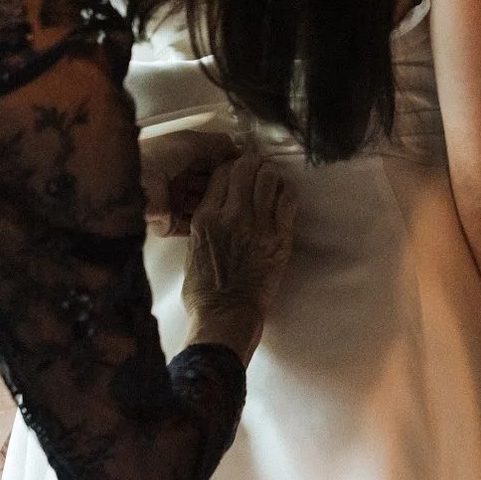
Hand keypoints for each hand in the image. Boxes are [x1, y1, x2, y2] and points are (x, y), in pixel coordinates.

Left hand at [142, 129, 240, 236]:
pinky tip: (224, 221)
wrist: (136, 184)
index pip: (211, 163)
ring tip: (238, 207)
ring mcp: (174, 203)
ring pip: (204, 207)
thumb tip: (240, 151)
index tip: (246, 170)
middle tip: (244, 190)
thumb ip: (217, 144)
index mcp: (179, 159)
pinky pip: (193, 226)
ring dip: (218, 206)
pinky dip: (207, 224)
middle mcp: (177, 181)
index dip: (228, 166)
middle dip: (225, 187)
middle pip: (208, 186)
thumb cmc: (159, 157)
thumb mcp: (192, 141)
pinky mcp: (170, 224)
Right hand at [181, 155, 294, 361]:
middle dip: (253, 164)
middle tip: (258, 168)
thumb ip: (205, 220)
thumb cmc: (204, 290)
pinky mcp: (279, 238)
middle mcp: (231, 216)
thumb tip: (218, 203)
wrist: (226, 315)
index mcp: (206, 217)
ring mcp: (257, 225)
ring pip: (268, 178)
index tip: (239, 169)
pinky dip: (286, 192)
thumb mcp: (192, 248)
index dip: (232, 165)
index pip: (222, 172)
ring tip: (270, 182)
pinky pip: (288, 200)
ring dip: (270, 176)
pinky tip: (283, 197)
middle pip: (246, 168)